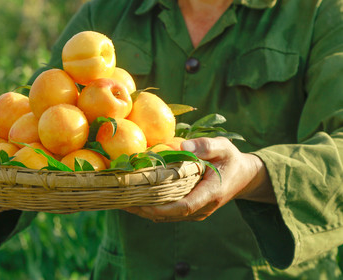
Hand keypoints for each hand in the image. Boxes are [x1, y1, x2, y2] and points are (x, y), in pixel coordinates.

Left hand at [124, 137, 274, 221]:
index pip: (183, 206)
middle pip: (169, 214)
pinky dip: (149, 206)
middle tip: (119, 198)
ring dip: (143, 209)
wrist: (242, 176)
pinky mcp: (188, 210)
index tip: (141, 203)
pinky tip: (132, 198)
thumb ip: (206, 146)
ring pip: (165, 216)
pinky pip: (167, 212)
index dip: (161, 207)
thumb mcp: (223, 147)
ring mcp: (195, 212)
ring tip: (119, 199)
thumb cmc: (230, 159)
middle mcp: (201, 208)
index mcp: (210, 194)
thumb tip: (184, 146)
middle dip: (143, 209)